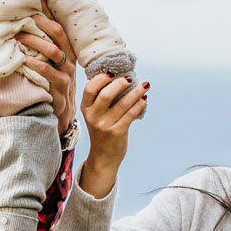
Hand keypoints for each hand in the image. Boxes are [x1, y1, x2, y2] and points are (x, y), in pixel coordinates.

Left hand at [16, 8, 79, 133]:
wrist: (60, 115)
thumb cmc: (50, 85)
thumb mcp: (49, 65)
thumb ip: (40, 48)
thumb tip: (20, 27)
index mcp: (66, 50)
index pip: (59, 24)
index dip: (48, 11)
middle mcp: (69, 59)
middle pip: (58, 33)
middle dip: (41, 22)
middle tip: (23, 16)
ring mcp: (66, 73)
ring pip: (53, 51)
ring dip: (35, 42)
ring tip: (18, 36)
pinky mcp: (60, 88)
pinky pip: (48, 72)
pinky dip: (35, 64)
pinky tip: (23, 59)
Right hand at [77, 72, 147, 198]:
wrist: (103, 156)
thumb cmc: (102, 130)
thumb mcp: (95, 114)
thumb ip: (101, 99)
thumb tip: (121, 77)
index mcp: (85, 109)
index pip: (89, 88)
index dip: (101, 78)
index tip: (112, 73)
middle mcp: (93, 117)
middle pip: (106, 94)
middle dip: (120, 84)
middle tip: (130, 79)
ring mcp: (104, 125)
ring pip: (122, 103)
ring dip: (135, 92)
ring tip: (144, 85)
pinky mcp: (117, 132)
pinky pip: (131, 114)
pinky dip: (139, 104)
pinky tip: (144, 99)